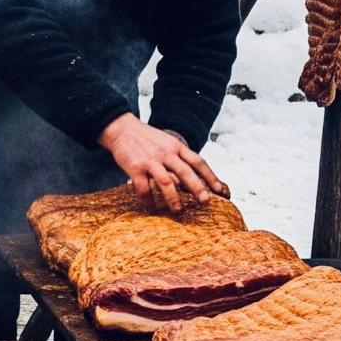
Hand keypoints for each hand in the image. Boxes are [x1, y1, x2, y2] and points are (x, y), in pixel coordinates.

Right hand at [98, 113, 226, 212]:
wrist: (122, 129)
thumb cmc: (146, 139)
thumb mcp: (166, 142)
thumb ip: (178, 159)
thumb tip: (191, 182)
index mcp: (176, 146)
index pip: (197, 161)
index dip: (210, 176)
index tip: (219, 190)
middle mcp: (165, 153)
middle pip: (185, 171)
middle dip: (197, 187)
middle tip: (205, 201)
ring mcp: (150, 161)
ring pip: (166, 181)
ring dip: (173, 198)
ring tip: (178, 211)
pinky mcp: (135, 168)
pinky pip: (143, 188)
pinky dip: (149, 201)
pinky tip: (152, 209)